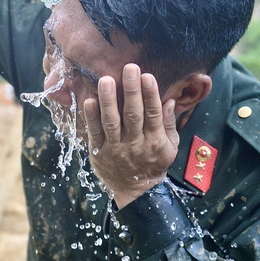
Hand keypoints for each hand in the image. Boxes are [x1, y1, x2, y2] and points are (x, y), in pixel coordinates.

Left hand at [83, 64, 178, 208]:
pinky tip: (89, 101)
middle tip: (129, 69)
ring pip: (111, 122)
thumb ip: (169, 123)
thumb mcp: (170, 147)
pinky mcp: (99, 152)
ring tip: (106, 80)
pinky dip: (90, 117)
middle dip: (131, 91)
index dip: (150, 95)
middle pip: (133, 115)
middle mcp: (135, 144)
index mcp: (155, 141)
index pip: (153, 114)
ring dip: (108, 100)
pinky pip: (94, 133)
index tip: (147, 76)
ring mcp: (116, 148)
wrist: (135, 192)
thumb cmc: (154, 164)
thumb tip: (170, 100)